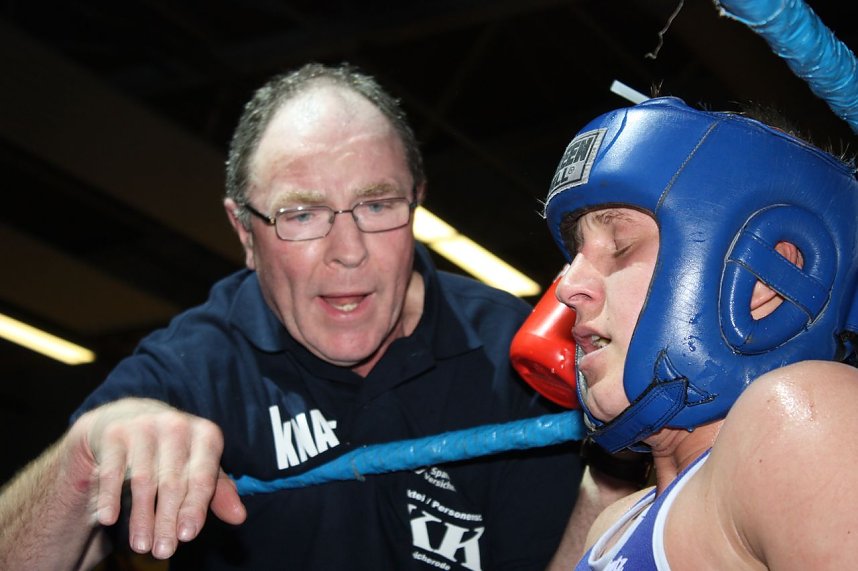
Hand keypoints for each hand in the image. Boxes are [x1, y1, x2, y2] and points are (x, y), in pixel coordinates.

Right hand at [68, 398, 245, 558]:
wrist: (130, 416)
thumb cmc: (174, 449)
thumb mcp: (200, 463)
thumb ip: (218, 490)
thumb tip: (239, 517)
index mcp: (205, 434)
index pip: (203, 477)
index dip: (195, 508)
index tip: (187, 536)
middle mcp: (177, 426)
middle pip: (173, 482)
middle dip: (167, 520)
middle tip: (163, 551)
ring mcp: (144, 427)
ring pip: (143, 480)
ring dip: (141, 516)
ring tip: (141, 545)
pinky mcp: (115, 433)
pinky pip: (112, 471)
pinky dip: (110, 496)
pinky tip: (108, 519)